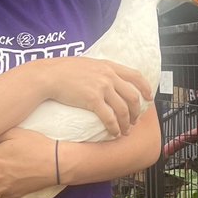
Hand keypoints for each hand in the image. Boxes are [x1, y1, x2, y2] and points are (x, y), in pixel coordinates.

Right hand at [34, 58, 152, 135]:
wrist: (48, 76)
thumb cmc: (63, 70)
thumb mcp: (87, 63)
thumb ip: (100, 70)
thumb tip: (108, 78)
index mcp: (108, 66)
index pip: (136, 75)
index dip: (145, 88)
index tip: (149, 97)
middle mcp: (108, 76)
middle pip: (132, 96)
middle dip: (136, 111)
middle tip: (135, 120)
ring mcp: (101, 87)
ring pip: (123, 109)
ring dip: (126, 123)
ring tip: (125, 131)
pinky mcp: (92, 100)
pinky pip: (109, 117)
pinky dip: (114, 127)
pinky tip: (114, 133)